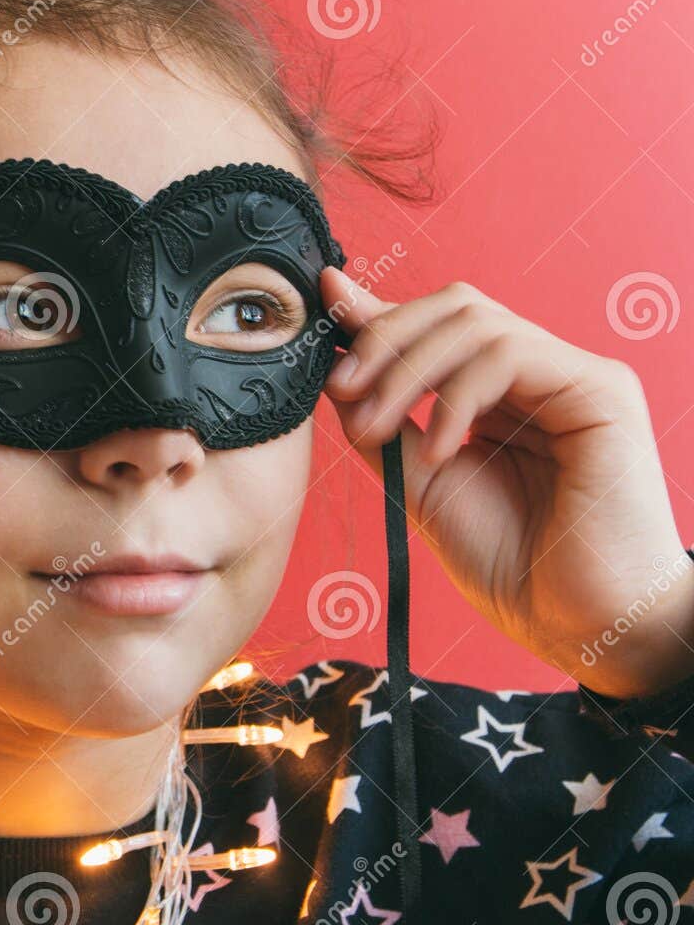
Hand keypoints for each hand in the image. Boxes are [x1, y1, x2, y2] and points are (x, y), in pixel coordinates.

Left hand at [319, 266, 693, 698]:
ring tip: (376, 430)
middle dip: (383, 336)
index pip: (435, 326)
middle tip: (341, 387)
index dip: (375, 312)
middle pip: (453, 306)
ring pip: (474, 323)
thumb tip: (334, 367)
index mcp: (499, 393)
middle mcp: (539, 374)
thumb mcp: (421, 482)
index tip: (324, 301)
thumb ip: (383, 422)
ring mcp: (572, 375)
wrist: (578, 623)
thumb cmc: (512, 564)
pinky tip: (439, 449)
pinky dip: (455, 397)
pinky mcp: (601, 389)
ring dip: (406, 371)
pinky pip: (509, 355)